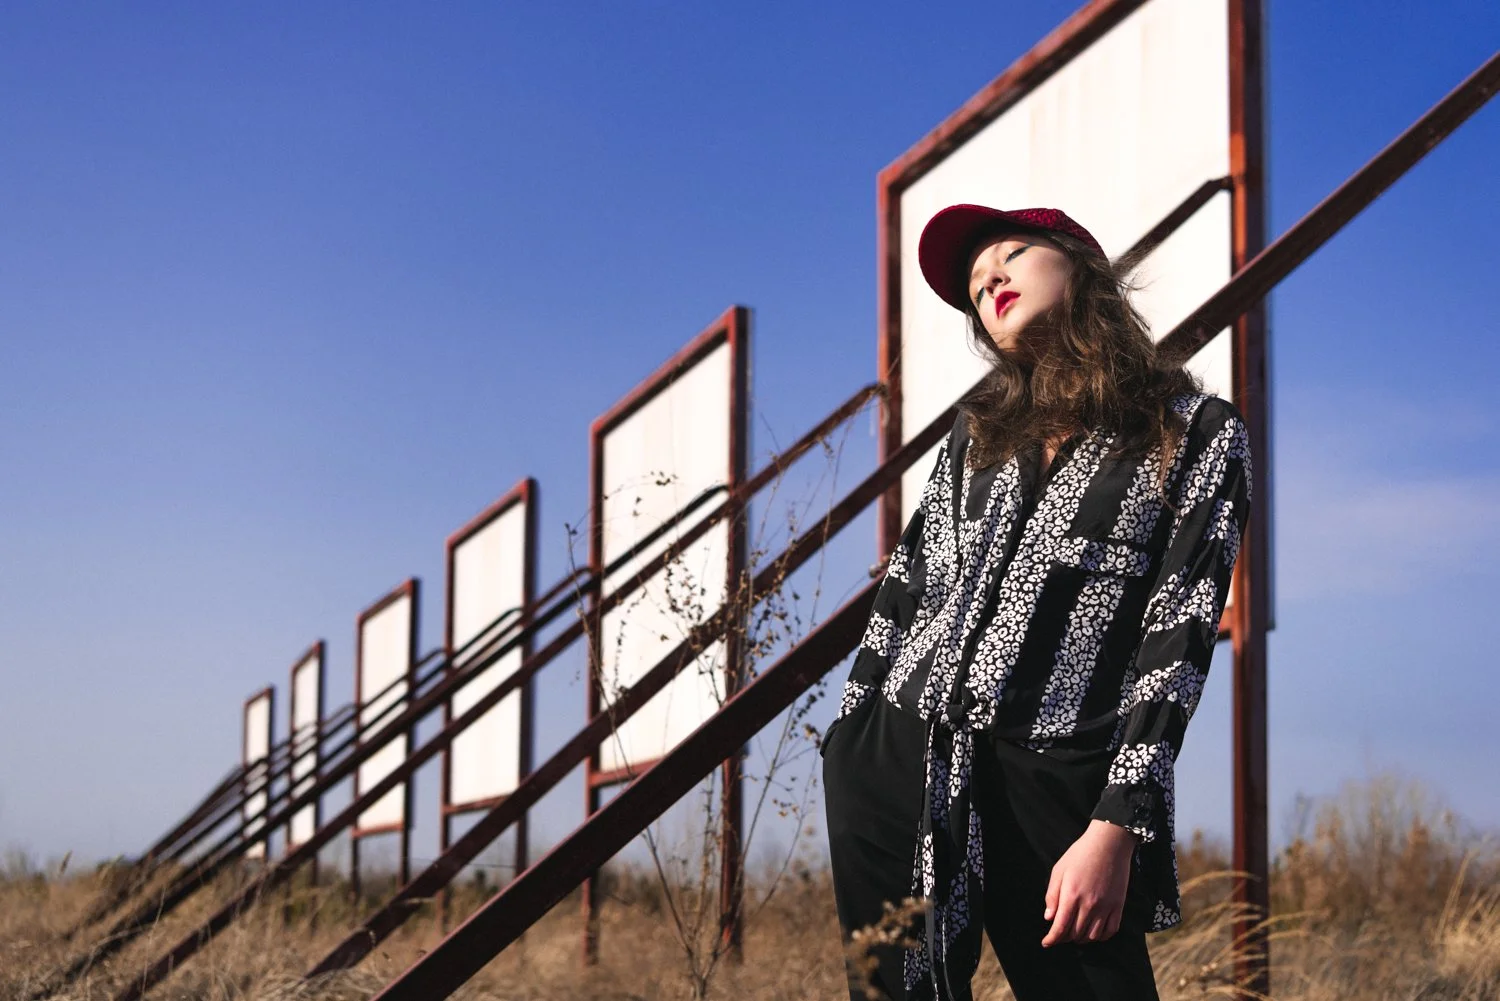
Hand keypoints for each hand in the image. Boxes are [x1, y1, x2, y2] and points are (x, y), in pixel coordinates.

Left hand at [1041, 819, 1137, 946]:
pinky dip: (1101, 937)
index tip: (1046, 943)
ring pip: (1092, 936)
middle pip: (1075, 934)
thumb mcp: (1059, 870)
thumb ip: (1052, 895)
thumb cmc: (1080, 854)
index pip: (1060, 927)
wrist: (1109, 843)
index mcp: (1071, 895)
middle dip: (1064, 938)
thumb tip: (1049, 917)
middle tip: (1059, 934)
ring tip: (1074, 933)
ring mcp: (1106, 907)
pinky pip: (1111, 931)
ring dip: (1081, 938)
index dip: (1052, 939)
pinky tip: (1093, 932)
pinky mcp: (1119, 906)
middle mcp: (1089, 905)